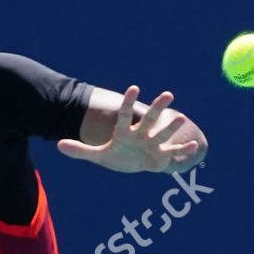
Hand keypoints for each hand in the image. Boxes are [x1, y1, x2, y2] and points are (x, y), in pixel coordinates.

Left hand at [58, 85, 203, 173]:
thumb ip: (80, 150)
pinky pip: (174, 152)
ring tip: (181, 117)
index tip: (134, 87)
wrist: (134, 165)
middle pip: (150, 119)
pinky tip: (194, 146)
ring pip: (163, 133)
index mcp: (125, 132)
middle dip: (158, 108)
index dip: (130, 102)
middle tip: (168, 94)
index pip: (126, 114)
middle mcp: (141, 134)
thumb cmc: (117, 156)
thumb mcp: (97, 156)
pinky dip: (184, 151)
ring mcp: (153, 144)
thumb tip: (58, 145)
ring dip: (171, 126)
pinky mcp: (162, 156)